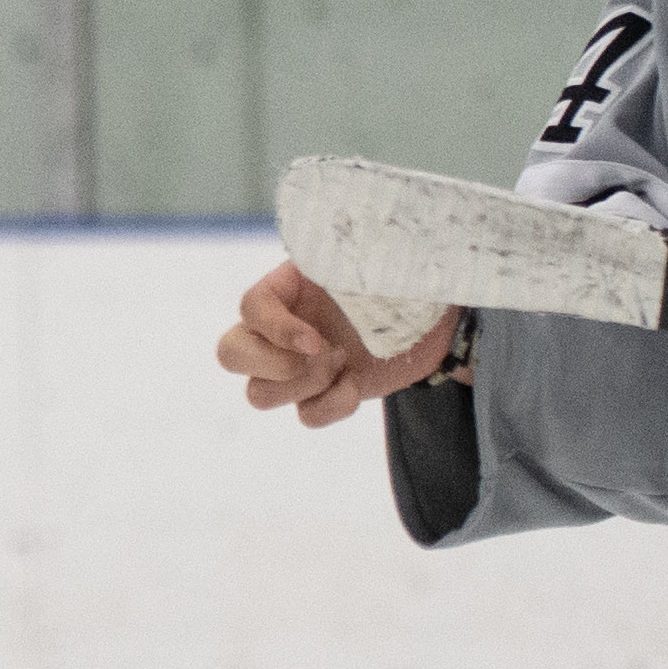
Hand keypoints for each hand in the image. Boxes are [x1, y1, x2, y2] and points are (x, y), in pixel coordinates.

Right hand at [217, 262, 457, 428]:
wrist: (437, 318)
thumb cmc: (401, 280)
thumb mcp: (373, 261)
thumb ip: (346, 260)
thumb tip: (338, 252)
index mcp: (287, 289)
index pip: (249, 308)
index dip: (274, 330)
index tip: (315, 339)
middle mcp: (281, 329)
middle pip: (230, 355)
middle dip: (270, 364)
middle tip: (319, 355)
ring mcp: (299, 366)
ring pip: (259, 395)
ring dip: (302, 386)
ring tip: (343, 364)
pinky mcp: (324, 394)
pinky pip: (306, 416)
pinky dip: (330, 406)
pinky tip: (356, 384)